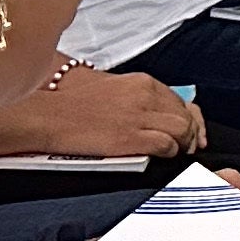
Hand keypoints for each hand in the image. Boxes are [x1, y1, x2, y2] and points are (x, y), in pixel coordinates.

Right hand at [0, 69, 200, 162]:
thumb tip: (154, 113)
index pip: (180, 101)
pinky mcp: (132, 137)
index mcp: (142, 83)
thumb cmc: (73, 105)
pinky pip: (167, 145)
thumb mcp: (113, 90)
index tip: (188, 132)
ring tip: (175, 154)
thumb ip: (137, 98)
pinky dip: (169, 153)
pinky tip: (162, 157)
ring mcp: (140, 116)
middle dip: (190, 134)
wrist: (49, 116)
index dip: (188, 119)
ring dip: (183, 144)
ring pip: (183, 130)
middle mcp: (146, 95)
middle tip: (185, 148)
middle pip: (186, 115)